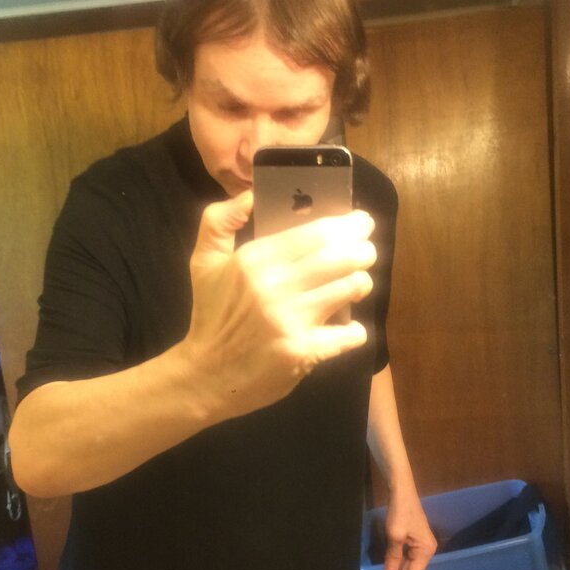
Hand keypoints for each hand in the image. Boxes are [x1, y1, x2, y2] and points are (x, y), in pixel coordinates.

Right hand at [185, 191, 376, 419]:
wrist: (205, 375)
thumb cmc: (211, 315)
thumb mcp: (203, 261)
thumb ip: (219, 220)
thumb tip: (250, 194)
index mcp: (254, 259)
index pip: (317, 232)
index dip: (349, 225)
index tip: (361, 223)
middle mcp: (274, 286)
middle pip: (341, 256)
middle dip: (364, 250)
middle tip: (366, 252)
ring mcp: (290, 320)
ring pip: (350, 288)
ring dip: (362, 284)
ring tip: (357, 283)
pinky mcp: (303, 352)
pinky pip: (349, 334)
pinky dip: (355, 330)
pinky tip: (348, 327)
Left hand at [380, 492, 436, 569]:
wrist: (401, 491)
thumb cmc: (400, 512)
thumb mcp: (395, 536)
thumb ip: (393, 558)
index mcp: (426, 551)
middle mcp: (426, 550)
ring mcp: (420, 546)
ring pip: (408, 567)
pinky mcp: (413, 541)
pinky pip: (406, 559)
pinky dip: (396, 566)